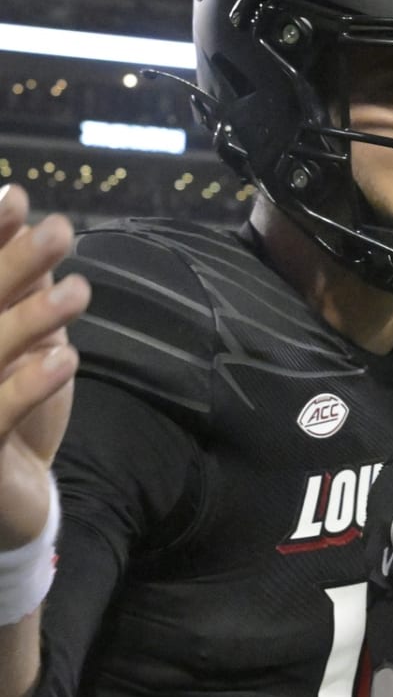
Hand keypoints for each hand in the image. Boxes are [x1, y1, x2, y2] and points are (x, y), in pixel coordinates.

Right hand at [0, 186, 89, 550]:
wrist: (6, 499)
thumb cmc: (10, 405)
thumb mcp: (19, 340)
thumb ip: (20, 288)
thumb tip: (25, 211)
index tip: (17, 196)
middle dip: (10, 265)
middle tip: (60, 230)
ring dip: (31, 321)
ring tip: (81, 293)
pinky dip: (28, 387)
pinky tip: (66, 360)